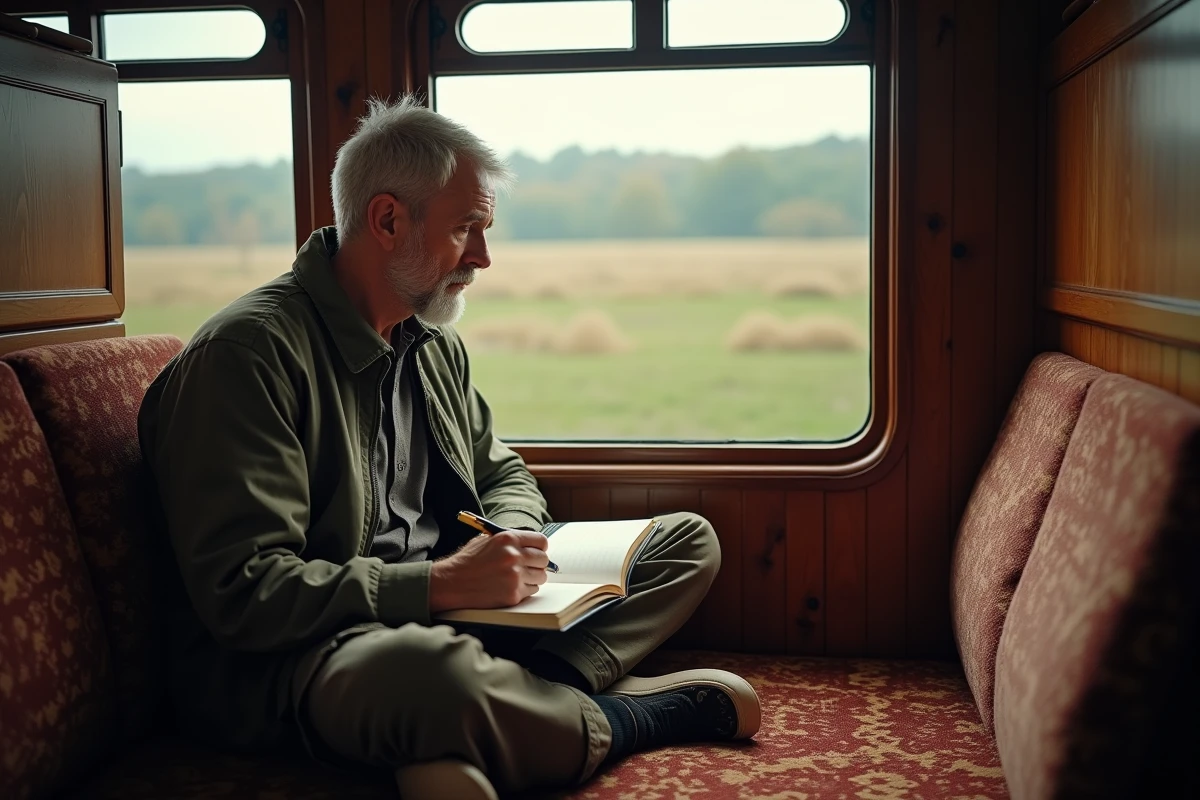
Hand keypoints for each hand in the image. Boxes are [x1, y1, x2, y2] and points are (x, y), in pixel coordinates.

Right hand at [429, 530, 549, 612]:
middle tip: (529, 566)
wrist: (451, 583)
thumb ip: (508, 540)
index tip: (537, 552)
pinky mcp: (513, 595)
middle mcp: (513, 556)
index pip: (541, 541)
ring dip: (533, 577)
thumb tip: (530, 545)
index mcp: (508, 539)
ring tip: (518, 577)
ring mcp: (514, 577)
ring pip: (541, 577)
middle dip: (537, 563)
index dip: (540, 547)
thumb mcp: (486, 540)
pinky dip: (524, 590)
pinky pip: (532, 591)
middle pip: (544, 560)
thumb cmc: (467, 561)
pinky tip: (510, 586)